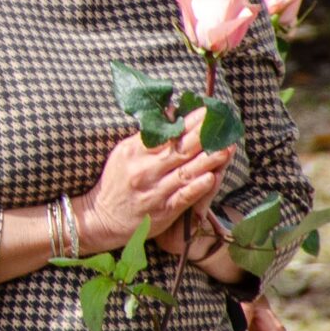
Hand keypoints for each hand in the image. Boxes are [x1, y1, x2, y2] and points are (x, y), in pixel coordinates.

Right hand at [79, 110, 234, 252]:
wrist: (102, 219)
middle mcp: (144, 170)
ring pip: (185, 172)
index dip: (188, 122)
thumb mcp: (124, 153)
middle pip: (179, 150)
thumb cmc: (117, 182)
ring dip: (208, 160)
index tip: (207, 111)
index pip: (166, 134)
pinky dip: (196, 187)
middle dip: (203, 136)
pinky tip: (211, 177)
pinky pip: (182, 197)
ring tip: (226, 148)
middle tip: (222, 123)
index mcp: (134, 152)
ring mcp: (154, 191)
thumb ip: (147, 136)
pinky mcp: (162, 211)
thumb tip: (170, 112)